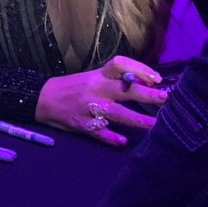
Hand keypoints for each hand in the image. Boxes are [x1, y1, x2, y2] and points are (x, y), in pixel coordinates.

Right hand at [35, 55, 168, 146]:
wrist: (42, 98)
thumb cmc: (73, 86)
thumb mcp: (92, 77)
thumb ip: (114, 80)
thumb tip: (145, 83)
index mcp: (98, 75)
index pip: (120, 64)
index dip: (139, 68)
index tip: (156, 78)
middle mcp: (95, 89)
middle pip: (124, 89)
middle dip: (146, 94)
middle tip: (165, 98)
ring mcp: (88, 108)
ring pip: (116, 113)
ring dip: (136, 119)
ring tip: (153, 124)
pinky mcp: (81, 125)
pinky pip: (99, 133)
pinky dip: (111, 137)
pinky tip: (122, 142)